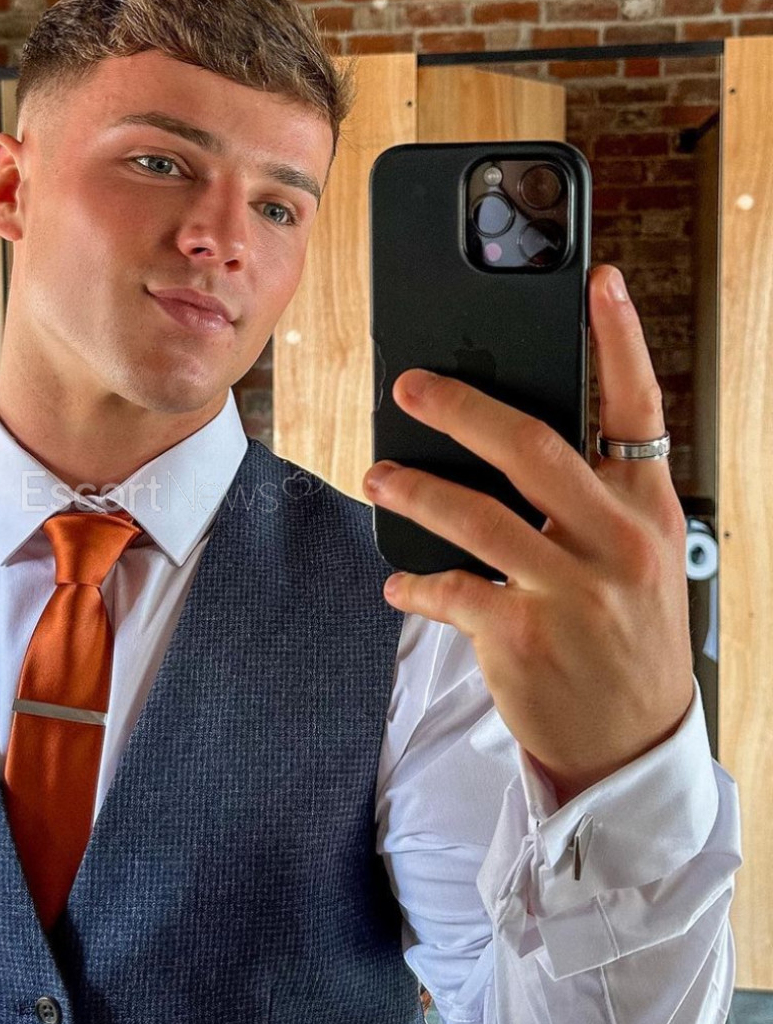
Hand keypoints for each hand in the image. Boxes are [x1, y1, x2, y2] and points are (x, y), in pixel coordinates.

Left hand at [362, 265, 694, 804]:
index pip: (638, 409)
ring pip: (474, 516)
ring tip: (376, 476)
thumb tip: (505, 442)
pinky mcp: (523, 638)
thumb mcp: (634, 559)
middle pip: (531, 447)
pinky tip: (398, 582)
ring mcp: (571, 592)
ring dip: (412, 489)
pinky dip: (413, 583)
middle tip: (407, 387)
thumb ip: (589, 501)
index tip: (598, 281)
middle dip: (459, 408)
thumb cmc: (624, 635)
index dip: (619, 340)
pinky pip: (448, 591)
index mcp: (647, 509)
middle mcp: (617, 543)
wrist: (633, 742)